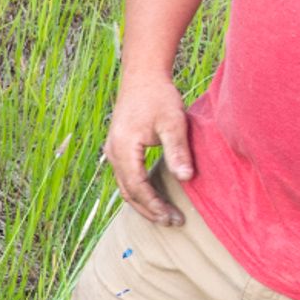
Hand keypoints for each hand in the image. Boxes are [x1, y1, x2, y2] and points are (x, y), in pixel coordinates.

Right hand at [101, 65, 194, 223]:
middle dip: (149, 210)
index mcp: (124, 149)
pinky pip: (126, 178)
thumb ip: (178, 151)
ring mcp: (113, 151)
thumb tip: (185, 179)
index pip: (137, 187)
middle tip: (172, 222)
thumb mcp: (173, 122)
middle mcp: (114, 153)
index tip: (173, 217)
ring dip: (144, 203)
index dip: (155, 205)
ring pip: (125, 187)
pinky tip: (155, 196)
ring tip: (164, 215)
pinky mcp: (119, 149)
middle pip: (128, 193)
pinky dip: (139, 191)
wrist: (142, 76)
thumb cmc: (158, 97)